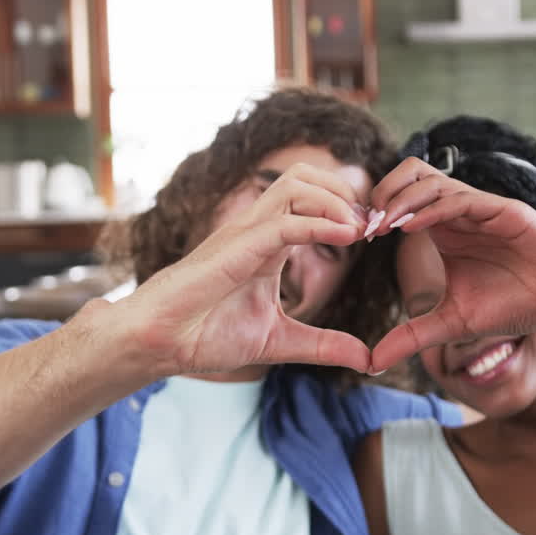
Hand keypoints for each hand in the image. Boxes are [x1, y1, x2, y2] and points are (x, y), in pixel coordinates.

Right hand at [119, 164, 371, 374]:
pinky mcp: (234, 249)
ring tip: (359, 229)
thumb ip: (323, 345)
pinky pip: (283, 222)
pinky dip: (319, 223)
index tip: (376, 235)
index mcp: (268, 242)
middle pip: (304, 176)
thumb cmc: (204, 334)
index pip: (311, 199)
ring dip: (335, 200)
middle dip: (345, 192)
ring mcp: (243, 234)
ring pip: (294, 184)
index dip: (348, 209)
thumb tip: (366, 357)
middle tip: (371, 226)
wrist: (159, 344)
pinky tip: (347, 237)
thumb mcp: (280, 341)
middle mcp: (256, 229)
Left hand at [365, 158, 535, 371]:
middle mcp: (459, 211)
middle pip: (410, 174)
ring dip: (401, 200)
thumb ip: (411, 336)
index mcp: (443, 228)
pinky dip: (433, 209)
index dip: (375, 212)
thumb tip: (370, 363)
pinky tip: (411, 227)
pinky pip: (464, 199)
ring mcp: (482, 208)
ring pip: (432, 181)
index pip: (400, 198)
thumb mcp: (453, 323)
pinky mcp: (506, 212)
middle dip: (382, 194)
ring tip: (380, 226)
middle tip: (365, 227)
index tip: (355, 240)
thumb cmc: (514, 304)